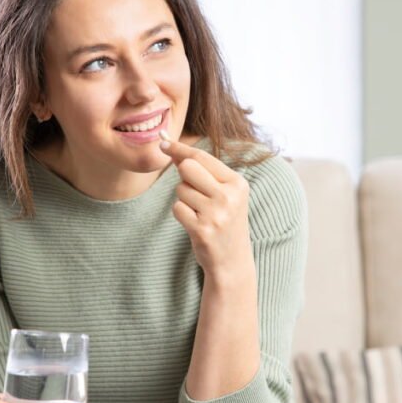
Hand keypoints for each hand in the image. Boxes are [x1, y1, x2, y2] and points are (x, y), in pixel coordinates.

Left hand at [160, 136, 253, 277]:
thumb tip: (173, 149)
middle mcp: (229, 196)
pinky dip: (182, 214)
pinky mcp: (202, 230)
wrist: (232, 260)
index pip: (202, 157)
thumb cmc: (225, 221)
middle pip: (188, 168)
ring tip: (201, 212)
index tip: (163, 142)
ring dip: (184, 199)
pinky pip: (177, 208)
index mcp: (237, 183)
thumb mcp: (225, 194)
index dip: (180, 149)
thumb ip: (204, 171)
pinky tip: (196, 223)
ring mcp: (216, 214)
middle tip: (194, 190)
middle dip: (184, 176)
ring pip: (180, 189)